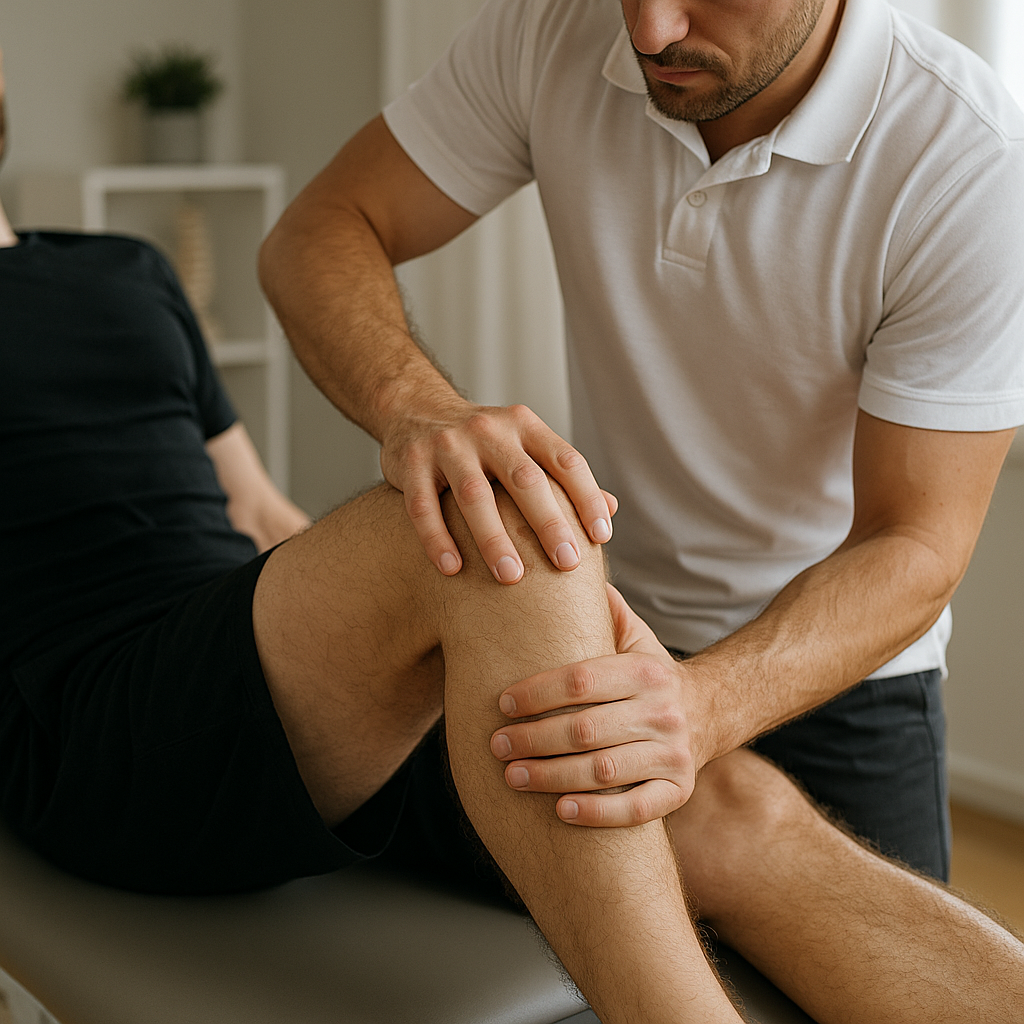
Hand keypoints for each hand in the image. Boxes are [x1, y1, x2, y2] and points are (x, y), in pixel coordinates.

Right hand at [379, 397, 616, 583]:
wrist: (416, 408)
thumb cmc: (484, 444)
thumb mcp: (525, 446)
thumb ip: (563, 476)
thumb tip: (612, 507)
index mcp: (524, 426)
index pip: (566, 460)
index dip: (587, 497)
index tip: (601, 537)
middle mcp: (489, 431)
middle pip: (524, 479)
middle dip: (548, 523)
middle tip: (567, 564)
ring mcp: (447, 445)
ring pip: (474, 495)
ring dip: (494, 539)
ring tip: (511, 577)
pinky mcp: (411, 463)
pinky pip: (423, 506)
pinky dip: (437, 539)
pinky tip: (452, 570)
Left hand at [490, 585, 707, 826]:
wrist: (713, 711)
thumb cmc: (651, 674)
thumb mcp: (635, 637)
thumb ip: (602, 610)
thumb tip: (561, 565)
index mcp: (645, 672)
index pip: (581, 680)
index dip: (537, 692)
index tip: (502, 702)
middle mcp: (663, 711)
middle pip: (587, 730)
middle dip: (534, 739)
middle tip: (497, 745)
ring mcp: (673, 754)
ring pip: (605, 772)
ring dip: (552, 777)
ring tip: (512, 777)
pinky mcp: (679, 791)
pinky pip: (636, 810)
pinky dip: (597, 813)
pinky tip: (560, 812)